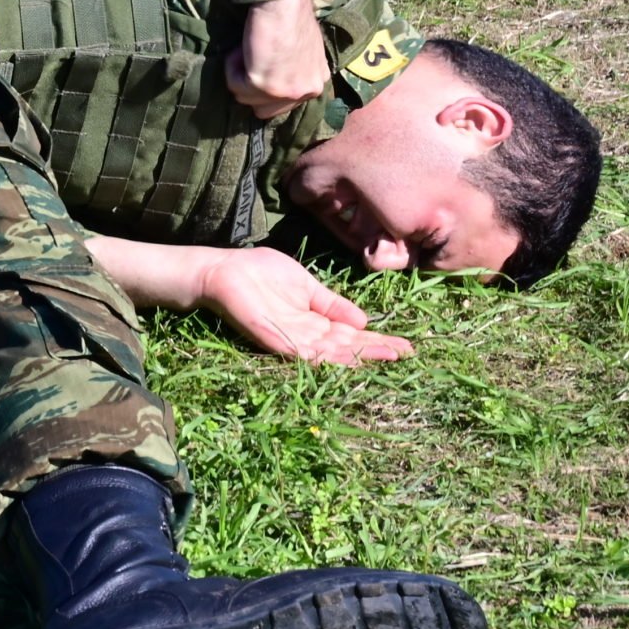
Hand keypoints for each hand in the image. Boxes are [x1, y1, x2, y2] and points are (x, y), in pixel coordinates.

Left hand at [197, 248, 411, 363]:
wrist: (223, 271)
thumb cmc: (260, 274)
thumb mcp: (306, 285)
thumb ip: (331, 303)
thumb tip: (364, 320)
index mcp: (315, 322)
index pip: (352, 335)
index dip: (377, 341)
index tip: (406, 345)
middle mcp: (307, 335)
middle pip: (347, 348)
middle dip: (376, 351)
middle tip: (406, 354)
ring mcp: (291, 339)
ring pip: (331, 354)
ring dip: (359, 356)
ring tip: (386, 356)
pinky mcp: (273, 337)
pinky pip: (302, 351)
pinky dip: (324, 356)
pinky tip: (345, 357)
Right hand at [226, 0, 327, 119]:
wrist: (283, 1)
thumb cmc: (291, 15)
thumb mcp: (303, 50)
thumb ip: (294, 70)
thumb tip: (274, 78)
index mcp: (316, 83)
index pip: (283, 104)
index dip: (265, 86)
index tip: (259, 64)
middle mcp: (305, 92)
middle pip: (263, 110)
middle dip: (252, 88)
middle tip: (251, 60)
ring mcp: (285, 91)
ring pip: (245, 98)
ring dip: (240, 73)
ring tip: (249, 48)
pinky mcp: (263, 85)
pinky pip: (234, 84)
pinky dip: (232, 65)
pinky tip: (243, 47)